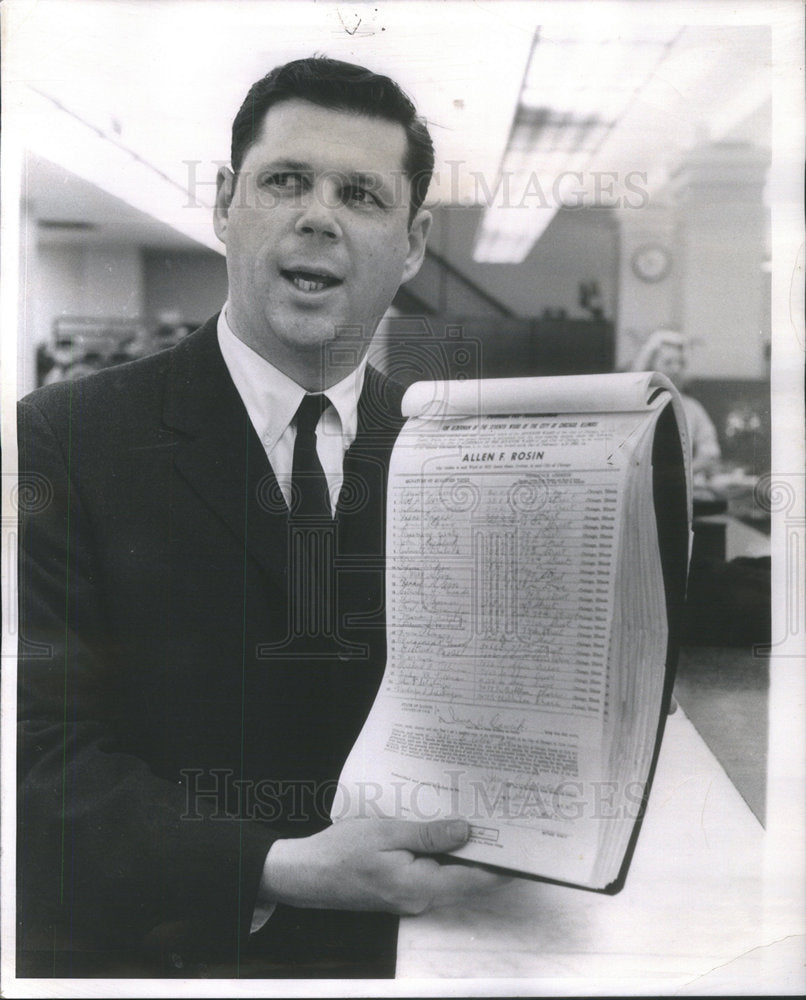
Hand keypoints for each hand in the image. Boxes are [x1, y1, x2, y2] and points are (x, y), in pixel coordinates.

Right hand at [262, 817, 509, 914]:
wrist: (304, 875)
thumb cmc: (341, 852)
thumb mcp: (387, 832)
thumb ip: (429, 835)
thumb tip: (467, 831)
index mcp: (421, 888)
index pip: (476, 880)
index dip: (505, 864)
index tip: (526, 845)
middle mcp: (421, 899)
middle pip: (467, 879)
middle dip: (488, 853)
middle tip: (506, 821)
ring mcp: (410, 897)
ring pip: (450, 876)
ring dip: (466, 852)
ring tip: (482, 819)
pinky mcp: (400, 890)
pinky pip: (432, 874)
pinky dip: (444, 855)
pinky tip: (445, 831)